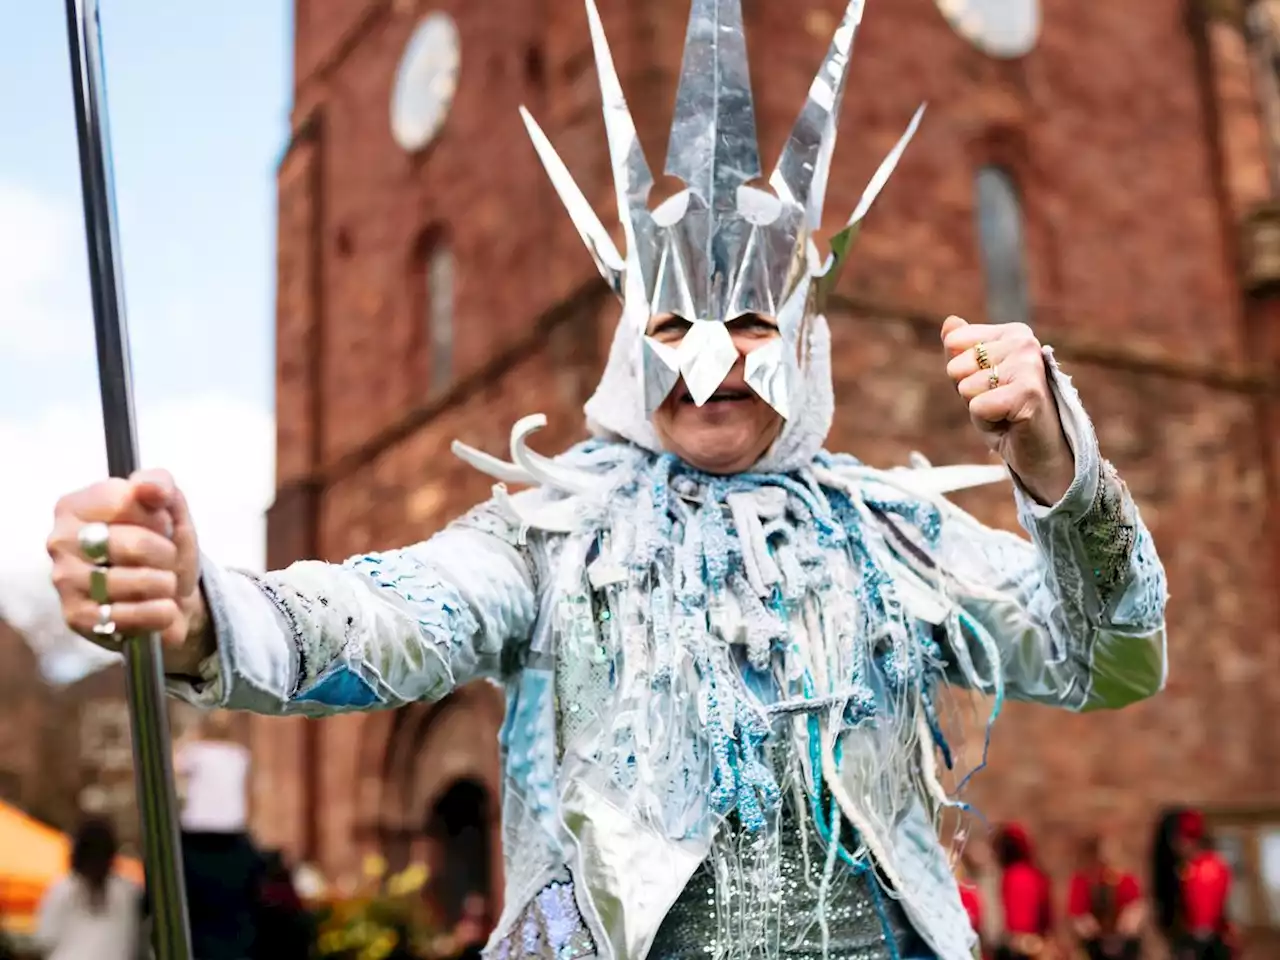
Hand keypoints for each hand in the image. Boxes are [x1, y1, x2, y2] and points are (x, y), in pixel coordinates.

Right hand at [47, 468, 210, 674]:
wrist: (168, 593)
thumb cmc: (161, 543)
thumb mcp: (168, 507)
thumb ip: (159, 484)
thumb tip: (150, 488)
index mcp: (75, 506)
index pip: (125, 501)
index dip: (157, 516)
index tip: (160, 525)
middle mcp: (60, 541)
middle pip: (135, 544)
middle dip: (167, 553)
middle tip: (166, 558)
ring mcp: (65, 581)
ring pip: (138, 582)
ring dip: (166, 583)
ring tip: (163, 582)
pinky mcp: (77, 618)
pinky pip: (132, 616)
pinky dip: (160, 612)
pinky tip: (161, 607)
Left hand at [942, 315, 1074, 504]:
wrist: (1039, 451)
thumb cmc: (1006, 414)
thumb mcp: (976, 378)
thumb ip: (961, 350)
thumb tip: (949, 322)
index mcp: (1013, 332)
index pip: (954, 342)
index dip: (962, 373)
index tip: (990, 385)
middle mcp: (1024, 341)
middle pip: (956, 367)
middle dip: (969, 393)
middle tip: (998, 403)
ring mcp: (1029, 365)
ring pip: (966, 387)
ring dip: (980, 409)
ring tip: (1005, 413)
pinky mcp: (1029, 392)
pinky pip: (978, 407)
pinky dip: (987, 422)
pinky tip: (1011, 423)